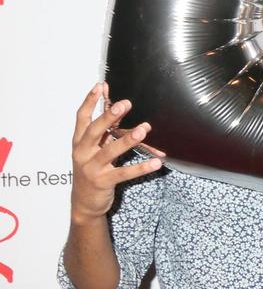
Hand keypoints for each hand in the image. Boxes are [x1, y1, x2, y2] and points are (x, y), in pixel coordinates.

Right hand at [70, 83, 162, 223]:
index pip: (82, 117)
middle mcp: (82, 152)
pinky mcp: (103, 181)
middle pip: (95, 130)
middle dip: (110, 116)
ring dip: (127, 140)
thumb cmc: (92, 170)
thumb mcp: (92, 149)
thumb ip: (103, 131)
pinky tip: (156, 162)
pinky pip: (124, 173)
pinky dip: (140, 168)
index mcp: (79, 141)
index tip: (100, 85)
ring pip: (110, 151)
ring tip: (143, 129)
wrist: (84, 202)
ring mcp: (91, 167)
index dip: (90, 101)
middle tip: (125, 104)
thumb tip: (116, 107)